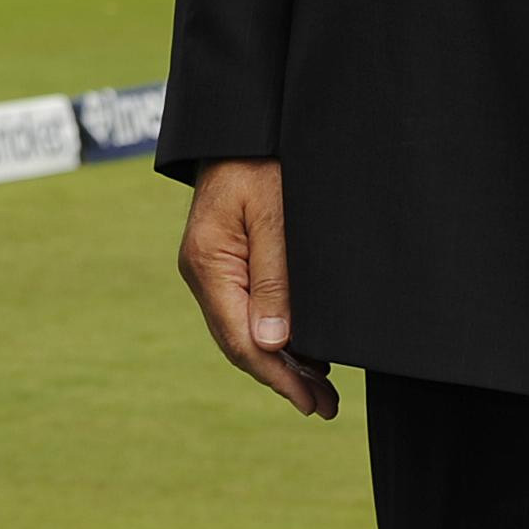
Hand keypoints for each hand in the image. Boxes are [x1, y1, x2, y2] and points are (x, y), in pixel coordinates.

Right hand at [177, 158, 336, 418]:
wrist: (245, 121)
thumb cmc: (265, 160)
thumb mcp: (277, 217)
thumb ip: (274, 280)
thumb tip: (272, 345)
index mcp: (208, 263)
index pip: (240, 338)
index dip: (278, 376)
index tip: (311, 403)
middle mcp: (203, 269)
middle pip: (239, 340)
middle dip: (283, 376)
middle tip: (325, 407)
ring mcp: (211, 264)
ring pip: (244, 327)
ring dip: (282, 359)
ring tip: (322, 389)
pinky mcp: (226, 256)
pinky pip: (246, 306)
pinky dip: (276, 333)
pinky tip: (305, 349)